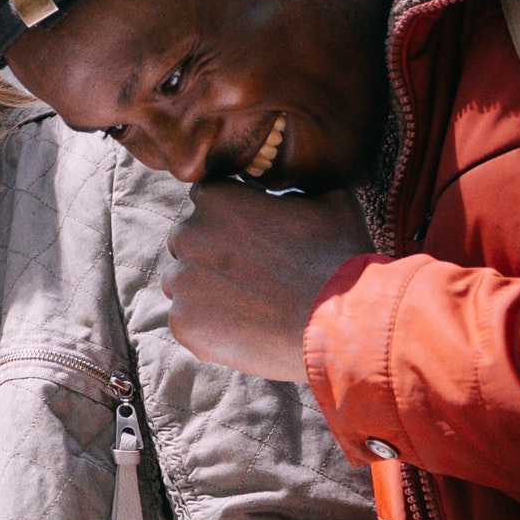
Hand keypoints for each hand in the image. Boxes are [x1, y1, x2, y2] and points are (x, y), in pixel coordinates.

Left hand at [164, 182, 371, 387]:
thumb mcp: (332, 200)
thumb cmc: (338, 258)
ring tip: (249, 305)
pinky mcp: (182, 324)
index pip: (208, 200)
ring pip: (183, 283)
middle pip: (188, 241)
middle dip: (212, 254)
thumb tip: (295, 192)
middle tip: (251, 275)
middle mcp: (188, 234)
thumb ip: (298, 189)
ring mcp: (181, 282)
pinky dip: (209, 327)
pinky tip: (245, 330)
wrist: (338, 324)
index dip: (230, 218)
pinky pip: (187, 321)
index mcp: (216, 196)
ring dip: (206, 290)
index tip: (252, 237)